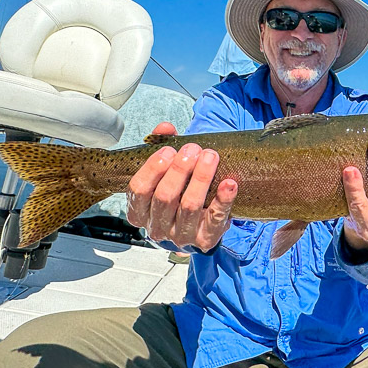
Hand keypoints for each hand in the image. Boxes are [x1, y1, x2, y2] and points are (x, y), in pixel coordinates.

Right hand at [126, 122, 237, 251]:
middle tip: (193, 149)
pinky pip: (214, 220)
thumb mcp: (165, 170)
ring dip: (200, 178)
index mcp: (139, 211)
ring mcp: (180, 235)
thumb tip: (165, 128)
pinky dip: (223, 200)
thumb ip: (162, 146)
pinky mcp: (205, 239)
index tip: (168, 150)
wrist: (197, 222)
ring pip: (189, 206)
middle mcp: (156, 226)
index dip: (152, 168)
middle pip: (164, 196)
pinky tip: (229, 183)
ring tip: (210, 157)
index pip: (138, 190)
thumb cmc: (177, 192)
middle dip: (179, 169)